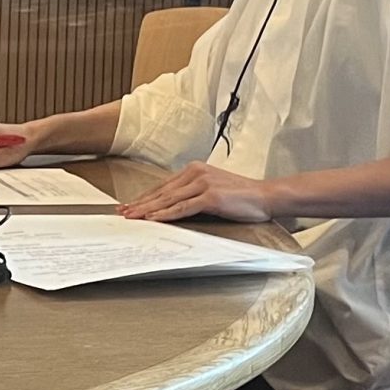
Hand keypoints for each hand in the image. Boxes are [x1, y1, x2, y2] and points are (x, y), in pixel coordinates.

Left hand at [120, 161, 279, 222]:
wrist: (267, 196)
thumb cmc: (242, 196)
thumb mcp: (213, 189)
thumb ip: (193, 193)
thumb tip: (171, 206)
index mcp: (194, 170)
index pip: (163, 186)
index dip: (145, 197)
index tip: (130, 205)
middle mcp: (196, 173)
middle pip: (162, 192)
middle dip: (140, 204)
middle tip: (122, 213)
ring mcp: (203, 183)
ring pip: (168, 200)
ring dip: (148, 210)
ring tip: (132, 217)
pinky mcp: (210, 196)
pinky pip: (183, 208)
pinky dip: (166, 215)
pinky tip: (154, 220)